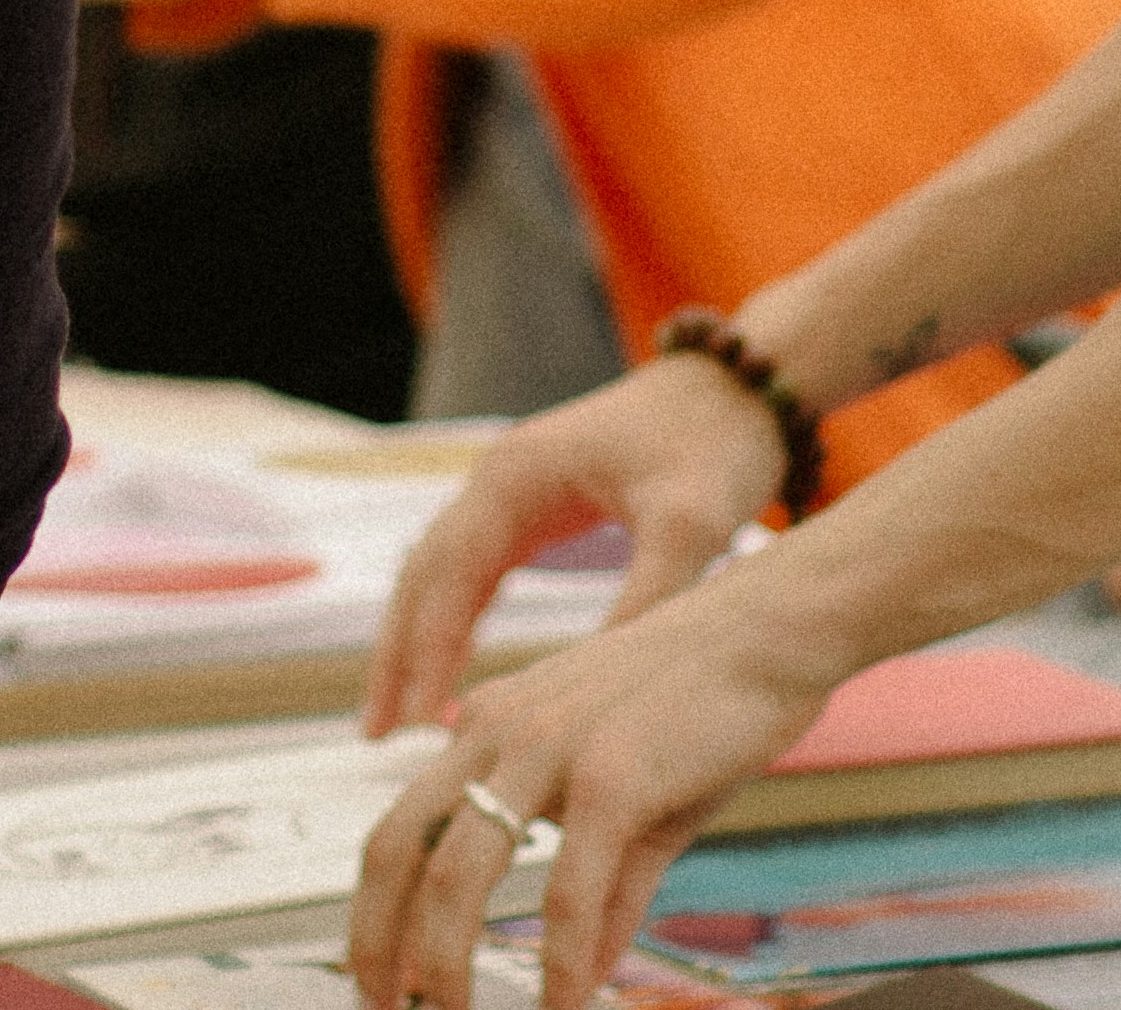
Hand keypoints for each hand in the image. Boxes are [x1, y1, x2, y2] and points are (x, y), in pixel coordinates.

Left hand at [346, 576, 855, 1009]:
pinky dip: (560, 961)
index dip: (375, 910)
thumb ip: (602, 888)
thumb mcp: (632, 799)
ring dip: (447, 964)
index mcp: (489, 724)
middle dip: (378, 941)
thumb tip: (582, 972)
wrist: (771, 629)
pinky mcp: (611, 774)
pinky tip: (569, 1000)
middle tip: (385, 1007)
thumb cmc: (704, 703)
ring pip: (459, 872)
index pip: (401, 826)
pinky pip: (567, 890)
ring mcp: (549, 748)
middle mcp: (499, 729)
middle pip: (399, 847)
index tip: (382, 974)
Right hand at [362, 356, 787, 738]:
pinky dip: (455, 624)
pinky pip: (477, 573)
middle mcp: (500, 478)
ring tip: (397, 719)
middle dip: (398, 652)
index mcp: (517, 475)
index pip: (448, 572)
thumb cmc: (716, 444)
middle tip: (373, 733)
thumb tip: (601, 691)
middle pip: (423, 573)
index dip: (426, 648)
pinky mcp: (539, 508)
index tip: (414, 719)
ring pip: (441, 575)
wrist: (747, 387)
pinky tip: (454, 676)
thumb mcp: (690, 525)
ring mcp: (514, 491)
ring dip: (416, 642)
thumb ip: (646, 599)